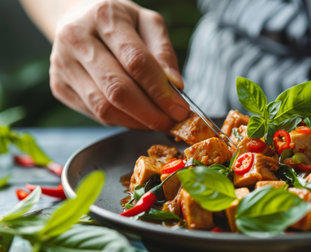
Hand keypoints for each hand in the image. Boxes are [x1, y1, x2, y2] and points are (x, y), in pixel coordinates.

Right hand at [49, 0, 188, 130]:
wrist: (78, 18)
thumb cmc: (120, 21)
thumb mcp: (149, 23)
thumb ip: (164, 52)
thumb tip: (176, 87)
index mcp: (103, 16)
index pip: (136, 62)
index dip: (161, 91)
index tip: (181, 109)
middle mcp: (76, 39)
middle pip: (117, 89)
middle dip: (151, 113)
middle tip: (173, 123)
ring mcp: (62, 65)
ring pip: (104, 108)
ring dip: (137, 122)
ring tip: (158, 122)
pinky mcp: (59, 86)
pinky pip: (95, 114)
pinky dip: (121, 121)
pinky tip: (137, 117)